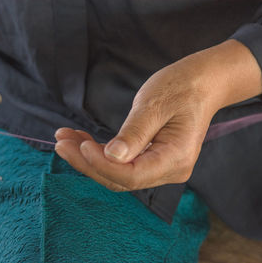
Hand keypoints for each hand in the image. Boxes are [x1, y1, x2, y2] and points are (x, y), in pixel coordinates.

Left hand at [55, 40, 261, 190]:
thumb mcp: (155, 104)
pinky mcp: (151, 160)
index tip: (78, 146)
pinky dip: (99, 154)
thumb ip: (134, 133)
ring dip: (88, 159)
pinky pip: (121, 165)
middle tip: (60, 143)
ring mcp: (161, 168)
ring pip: (117, 174)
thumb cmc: (182, 87)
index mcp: (175, 158)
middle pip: (120, 179)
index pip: (131, 175)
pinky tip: (80, 141)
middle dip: (87, 163)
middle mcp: (170, 170)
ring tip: (64, 139)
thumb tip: (111, 156)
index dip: (101, 164)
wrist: (201, 83)